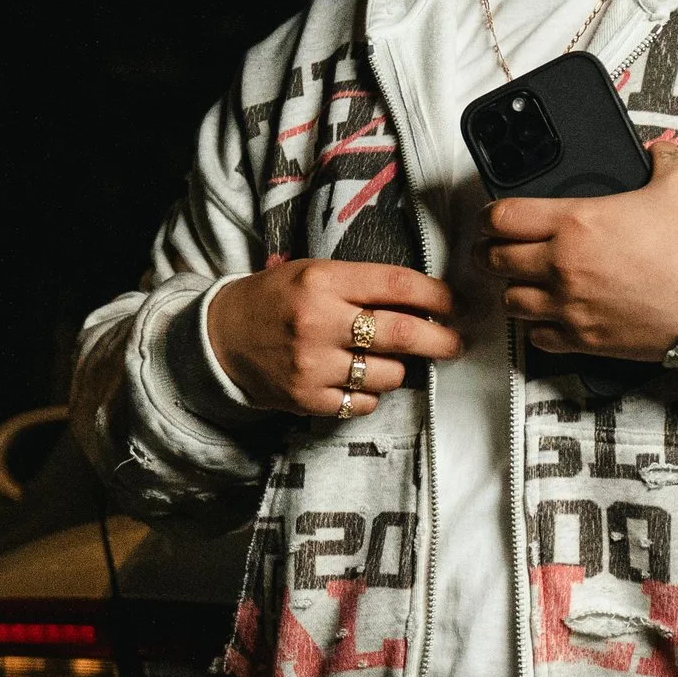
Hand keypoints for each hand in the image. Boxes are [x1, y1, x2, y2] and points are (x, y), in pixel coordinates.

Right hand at [205, 259, 461, 418]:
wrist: (222, 337)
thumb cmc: (277, 300)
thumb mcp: (315, 274)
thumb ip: (364, 285)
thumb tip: (425, 303)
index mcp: (322, 281)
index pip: (396, 285)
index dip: (436, 296)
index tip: (453, 304)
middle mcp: (319, 323)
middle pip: (401, 333)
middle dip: (440, 340)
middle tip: (455, 343)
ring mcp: (313, 366)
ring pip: (389, 374)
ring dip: (401, 368)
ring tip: (388, 359)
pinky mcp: (308, 399)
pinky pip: (364, 402)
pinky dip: (372, 393)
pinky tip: (361, 379)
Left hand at [485, 142, 677, 360]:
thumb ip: (661, 160)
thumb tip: (658, 151)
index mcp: (575, 223)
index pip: (503, 216)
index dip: (489, 215)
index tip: (491, 218)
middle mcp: (562, 266)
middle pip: (496, 259)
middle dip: (490, 252)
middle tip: (494, 249)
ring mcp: (569, 306)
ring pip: (511, 301)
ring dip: (511, 290)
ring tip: (519, 283)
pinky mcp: (583, 339)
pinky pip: (537, 338)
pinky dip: (536, 327)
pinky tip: (546, 318)